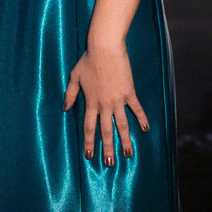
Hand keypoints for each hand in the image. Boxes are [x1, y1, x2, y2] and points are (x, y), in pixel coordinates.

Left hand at [63, 41, 149, 164]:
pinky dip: (141, 119)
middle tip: (110, 162)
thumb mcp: (74, 77)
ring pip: (122, 124)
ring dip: (124, 140)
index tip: (89, 155)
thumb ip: (70, 94)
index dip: (89, 142)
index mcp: (90, 102)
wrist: (105, 49)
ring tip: (128, 154)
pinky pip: (136, 108)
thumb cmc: (88, 60)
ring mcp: (118, 100)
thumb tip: (66, 108)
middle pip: (106, 131)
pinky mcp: (129, 92)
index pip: (89, 127)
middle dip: (107, 148)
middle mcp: (104, 104)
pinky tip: (145, 130)